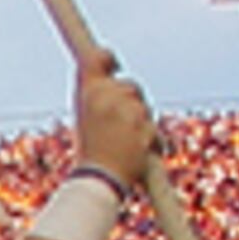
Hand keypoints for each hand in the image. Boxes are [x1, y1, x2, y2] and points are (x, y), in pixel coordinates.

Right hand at [73, 44, 154, 191]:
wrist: (98, 181)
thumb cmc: (90, 152)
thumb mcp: (83, 118)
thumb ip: (96, 92)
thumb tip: (106, 61)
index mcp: (89, 92)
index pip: (97, 59)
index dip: (106, 57)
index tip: (112, 60)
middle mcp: (108, 97)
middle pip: (130, 87)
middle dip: (130, 102)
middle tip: (121, 124)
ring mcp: (128, 112)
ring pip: (144, 109)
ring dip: (140, 124)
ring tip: (125, 145)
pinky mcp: (146, 129)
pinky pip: (155, 131)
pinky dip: (151, 143)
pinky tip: (137, 155)